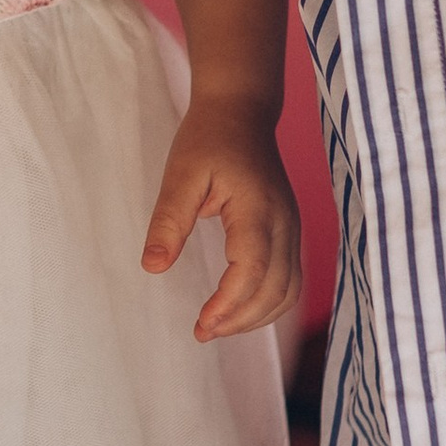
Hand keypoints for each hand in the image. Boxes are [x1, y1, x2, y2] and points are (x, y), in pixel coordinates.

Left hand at [145, 104, 303, 340]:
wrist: (241, 112)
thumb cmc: (208, 139)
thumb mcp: (179, 175)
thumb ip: (168, 222)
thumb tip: (153, 267)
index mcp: (257, 209)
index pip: (253, 269)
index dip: (230, 304)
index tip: (201, 325)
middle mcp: (284, 223)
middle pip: (276, 290)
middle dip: (241, 320)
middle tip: (202, 333)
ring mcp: (292, 228)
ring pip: (288, 291)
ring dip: (256, 317)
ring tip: (217, 327)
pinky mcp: (289, 232)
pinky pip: (289, 280)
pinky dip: (267, 303)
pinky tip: (237, 310)